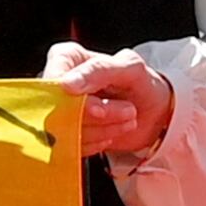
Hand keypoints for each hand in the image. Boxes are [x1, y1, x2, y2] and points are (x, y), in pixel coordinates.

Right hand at [42, 40, 173, 165]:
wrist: (153, 110)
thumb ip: (99, 70)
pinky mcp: (66, 134)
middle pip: (58, 110)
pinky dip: (98, 143)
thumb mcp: (129, 67)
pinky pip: (71, 147)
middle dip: (96, 116)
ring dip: (102, 130)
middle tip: (128, 111)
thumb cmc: (141, 82)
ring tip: (127, 118)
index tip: (98, 108)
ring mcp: (60, 111)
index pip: (52, 82)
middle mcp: (57, 85)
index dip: (71, 100)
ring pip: (66, 131)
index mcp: (65, 58)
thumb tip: (66, 86)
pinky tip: (114, 131)